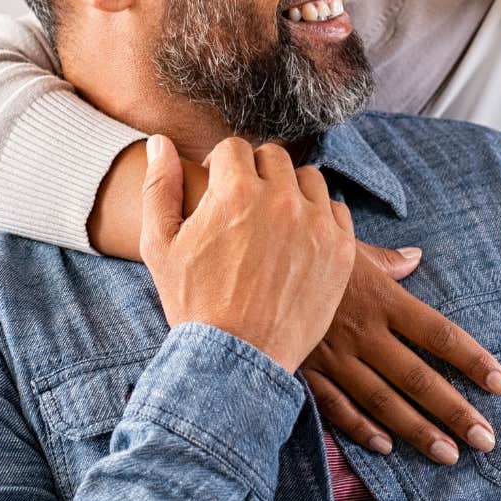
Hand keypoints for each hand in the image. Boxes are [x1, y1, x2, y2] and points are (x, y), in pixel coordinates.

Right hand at [140, 135, 357, 372]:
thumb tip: (160, 142)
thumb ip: (159, 186)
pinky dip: (319, 218)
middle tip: (245, 206)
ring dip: (291, 191)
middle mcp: (280, 200)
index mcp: (235, 191)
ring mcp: (315, 225)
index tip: (219, 189)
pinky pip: (336, 211)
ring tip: (274, 221)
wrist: (236, 358)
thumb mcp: (160, 244)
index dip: (221, 166)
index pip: (234, 147)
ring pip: (308, 179)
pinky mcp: (341, 250)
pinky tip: (299, 240)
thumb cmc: (192, 302)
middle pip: (273, 157)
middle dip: (256, 174)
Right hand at [301, 243, 500, 463]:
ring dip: (417, 430)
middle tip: (486, 440)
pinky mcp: (305, 370)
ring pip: (383, 400)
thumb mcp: (346, 245)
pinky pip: (336, 406)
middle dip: (455, 411)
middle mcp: (363, 332)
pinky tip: (386, 447)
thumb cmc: (301, 247)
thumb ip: (386, 259)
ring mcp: (333, 355)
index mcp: (381, 298)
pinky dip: (361, 428)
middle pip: (418, 377)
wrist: (245, 259)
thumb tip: (416, 257)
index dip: (472, 360)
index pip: (438, 334)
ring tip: (448, 454)